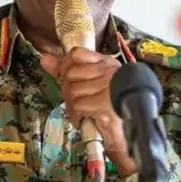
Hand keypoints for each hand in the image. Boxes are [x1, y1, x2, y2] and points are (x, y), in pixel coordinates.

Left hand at [41, 47, 137, 175]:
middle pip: (71, 73)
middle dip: (67, 89)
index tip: (61, 75)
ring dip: (71, 105)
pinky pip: (78, 105)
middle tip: (74, 101)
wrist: (135, 127)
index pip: (77, 54)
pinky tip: (82, 118)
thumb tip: (44, 60)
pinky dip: (76, 114)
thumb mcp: (92, 83)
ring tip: (79, 112)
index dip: (64, 65)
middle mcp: (108, 72)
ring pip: (73, 90)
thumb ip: (69, 69)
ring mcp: (107, 87)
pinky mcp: (104, 105)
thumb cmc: (114, 106)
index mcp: (107, 64)